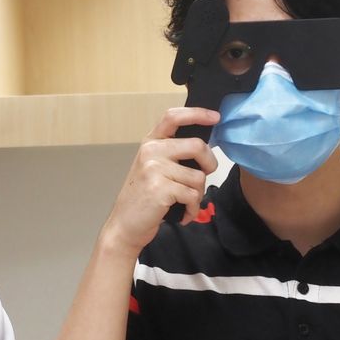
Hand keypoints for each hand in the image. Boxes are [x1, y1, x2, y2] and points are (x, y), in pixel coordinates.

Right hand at [102, 107, 219, 254]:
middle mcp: (151, 151)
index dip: (197, 113)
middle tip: (204, 176)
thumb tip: (205, 148)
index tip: (215, 117)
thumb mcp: (152, 168)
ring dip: (198, 194)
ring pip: (198, 176)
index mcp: (150, 142)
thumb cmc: (142, 198)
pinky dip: (192, 209)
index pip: (174, 117)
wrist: (124, 225)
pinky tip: (183, 214)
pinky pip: (193, 195)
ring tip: (184, 203)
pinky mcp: (160, 189)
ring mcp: (154, 169)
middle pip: (197, 146)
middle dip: (210, 164)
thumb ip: (172, 154)